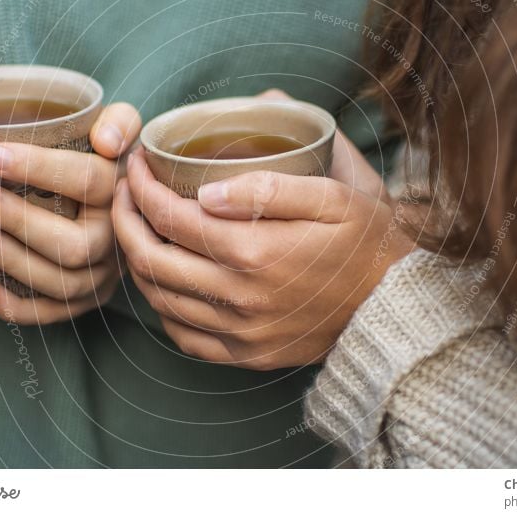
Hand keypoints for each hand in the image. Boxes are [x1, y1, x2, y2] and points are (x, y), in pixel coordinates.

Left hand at [0, 102, 139, 323]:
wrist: (104, 197)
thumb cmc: (98, 156)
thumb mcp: (120, 125)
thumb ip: (120, 121)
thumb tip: (107, 142)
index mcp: (124, 193)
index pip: (90, 180)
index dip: (40, 168)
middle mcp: (118, 241)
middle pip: (74, 245)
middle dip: (19, 222)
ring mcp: (102, 276)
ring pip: (59, 283)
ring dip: (9, 259)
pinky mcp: (82, 301)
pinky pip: (48, 314)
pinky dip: (11, 305)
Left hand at [113, 107, 411, 369]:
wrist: (393, 305)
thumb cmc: (365, 242)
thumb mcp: (333, 196)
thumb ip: (268, 188)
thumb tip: (205, 191)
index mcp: (254, 251)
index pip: (168, 216)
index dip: (141, 185)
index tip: (137, 162)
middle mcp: (238, 297)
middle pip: (150, 259)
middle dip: (124, 219)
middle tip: (125, 191)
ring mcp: (240, 332)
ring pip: (159, 298)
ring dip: (136, 260)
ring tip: (138, 228)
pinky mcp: (247, 355)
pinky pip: (184, 336)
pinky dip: (162, 306)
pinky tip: (166, 281)